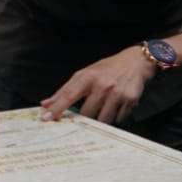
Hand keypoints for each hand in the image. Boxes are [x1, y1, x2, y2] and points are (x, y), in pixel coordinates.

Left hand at [39, 46, 156, 124]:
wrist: (135, 62)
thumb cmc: (107, 69)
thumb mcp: (85, 74)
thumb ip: (65, 90)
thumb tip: (45, 104)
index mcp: (88, 77)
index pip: (68, 95)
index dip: (57, 108)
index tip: (46, 118)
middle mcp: (102, 85)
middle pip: (86, 113)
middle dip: (86, 116)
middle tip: (90, 111)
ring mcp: (117, 93)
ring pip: (103, 119)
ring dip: (101, 118)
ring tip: (105, 106)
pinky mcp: (130, 100)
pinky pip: (118, 119)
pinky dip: (115, 116)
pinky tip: (117, 105)